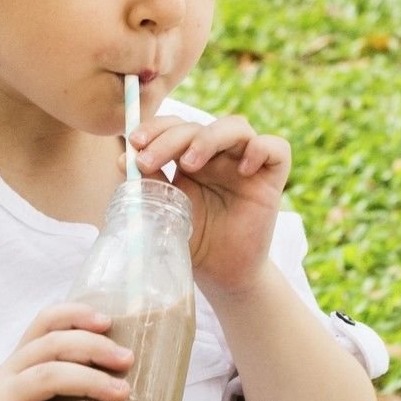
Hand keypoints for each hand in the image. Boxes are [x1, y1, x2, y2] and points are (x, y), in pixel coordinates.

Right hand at [0, 299, 131, 400]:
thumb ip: (76, 390)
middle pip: (51, 345)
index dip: (75, 315)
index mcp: (19, 363)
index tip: (109, 322)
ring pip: (50, 376)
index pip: (44, 322)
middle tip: (127, 360)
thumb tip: (133, 381)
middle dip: (94, 347)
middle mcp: (8, 376)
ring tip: (123, 394)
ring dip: (93, 381)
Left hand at [131, 112, 288, 294]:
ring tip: (189, 165)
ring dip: (208, 138)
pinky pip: (276, 148)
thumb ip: (149, 184)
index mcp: (190, 157)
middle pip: (198, 125)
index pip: (174, 127)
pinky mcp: (272, 177)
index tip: (133, 142)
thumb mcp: (164, 212)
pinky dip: (260, 149)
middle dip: (169, 138)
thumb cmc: (193, 241)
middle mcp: (218, 155)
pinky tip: (243, 170)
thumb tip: (123, 158)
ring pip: (235, 126)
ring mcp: (246, 163)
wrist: (221, 274)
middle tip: (148, 160)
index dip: (155, 128)